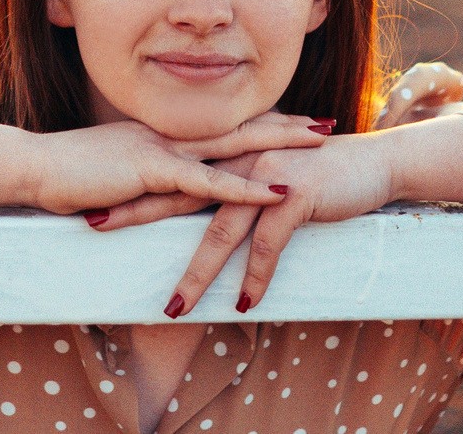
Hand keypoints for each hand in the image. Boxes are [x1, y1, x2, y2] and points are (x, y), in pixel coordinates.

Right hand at [27, 112, 328, 215]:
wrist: (33, 167)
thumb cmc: (64, 176)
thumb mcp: (111, 175)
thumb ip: (139, 179)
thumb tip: (156, 190)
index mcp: (160, 136)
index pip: (219, 127)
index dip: (258, 123)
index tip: (292, 121)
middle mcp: (168, 135)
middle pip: (238, 127)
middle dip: (284, 125)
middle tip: (323, 123)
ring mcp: (163, 149)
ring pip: (234, 144)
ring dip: (279, 144)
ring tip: (318, 142)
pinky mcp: (153, 171)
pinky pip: (208, 181)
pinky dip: (246, 188)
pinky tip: (277, 192)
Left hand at [91, 115, 462, 315]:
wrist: (370, 164)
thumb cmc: (314, 174)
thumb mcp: (263, 178)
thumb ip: (230, 187)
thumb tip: (196, 213)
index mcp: (224, 156)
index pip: (168, 173)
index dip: (131, 188)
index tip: (92, 200)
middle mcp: (236, 161)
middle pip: (178, 194)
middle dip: (135, 214)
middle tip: (95, 226)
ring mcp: (264, 176)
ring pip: (219, 231)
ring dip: (198, 274)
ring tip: (175, 307)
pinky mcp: (295, 195)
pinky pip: (268, 243)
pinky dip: (256, 276)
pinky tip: (247, 302)